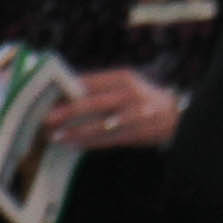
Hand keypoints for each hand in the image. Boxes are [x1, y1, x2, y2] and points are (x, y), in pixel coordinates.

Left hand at [46, 68, 182, 150]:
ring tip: (56, 136)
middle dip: (67, 112)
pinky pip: (108, 140)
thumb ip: (99, 87)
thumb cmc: (140, 98)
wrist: (176, 115)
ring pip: (99, 126)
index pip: (90, 82)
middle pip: (93, 104)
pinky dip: (89, 143)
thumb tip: (64, 93)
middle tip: (46, 118)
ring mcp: (135, 115)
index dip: (67, 91)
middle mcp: (130, 95)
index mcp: (123, 78)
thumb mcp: (125, 84)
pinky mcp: (137, 133)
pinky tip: (73, 144)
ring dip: (75, 132)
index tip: (47, 98)